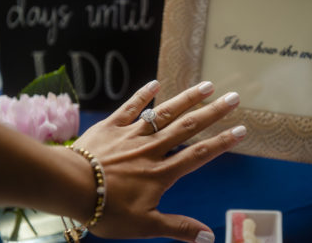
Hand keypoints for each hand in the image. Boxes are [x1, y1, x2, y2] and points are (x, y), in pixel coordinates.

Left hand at [73, 80, 245, 241]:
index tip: (242, 130)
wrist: (69, 187)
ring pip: (165, 113)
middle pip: (188, 127)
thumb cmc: (106, 209)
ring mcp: (133, 134)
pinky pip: (131, 107)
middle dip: (213, 113)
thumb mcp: (144, 226)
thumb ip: (178, 228)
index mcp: (161, 172)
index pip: (199, 154)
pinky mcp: (112, 125)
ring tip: (208, 85)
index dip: (222, 142)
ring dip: (187, 98)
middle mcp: (152, 149)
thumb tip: (209, 238)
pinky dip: (143, 95)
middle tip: (234, 97)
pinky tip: (156, 82)